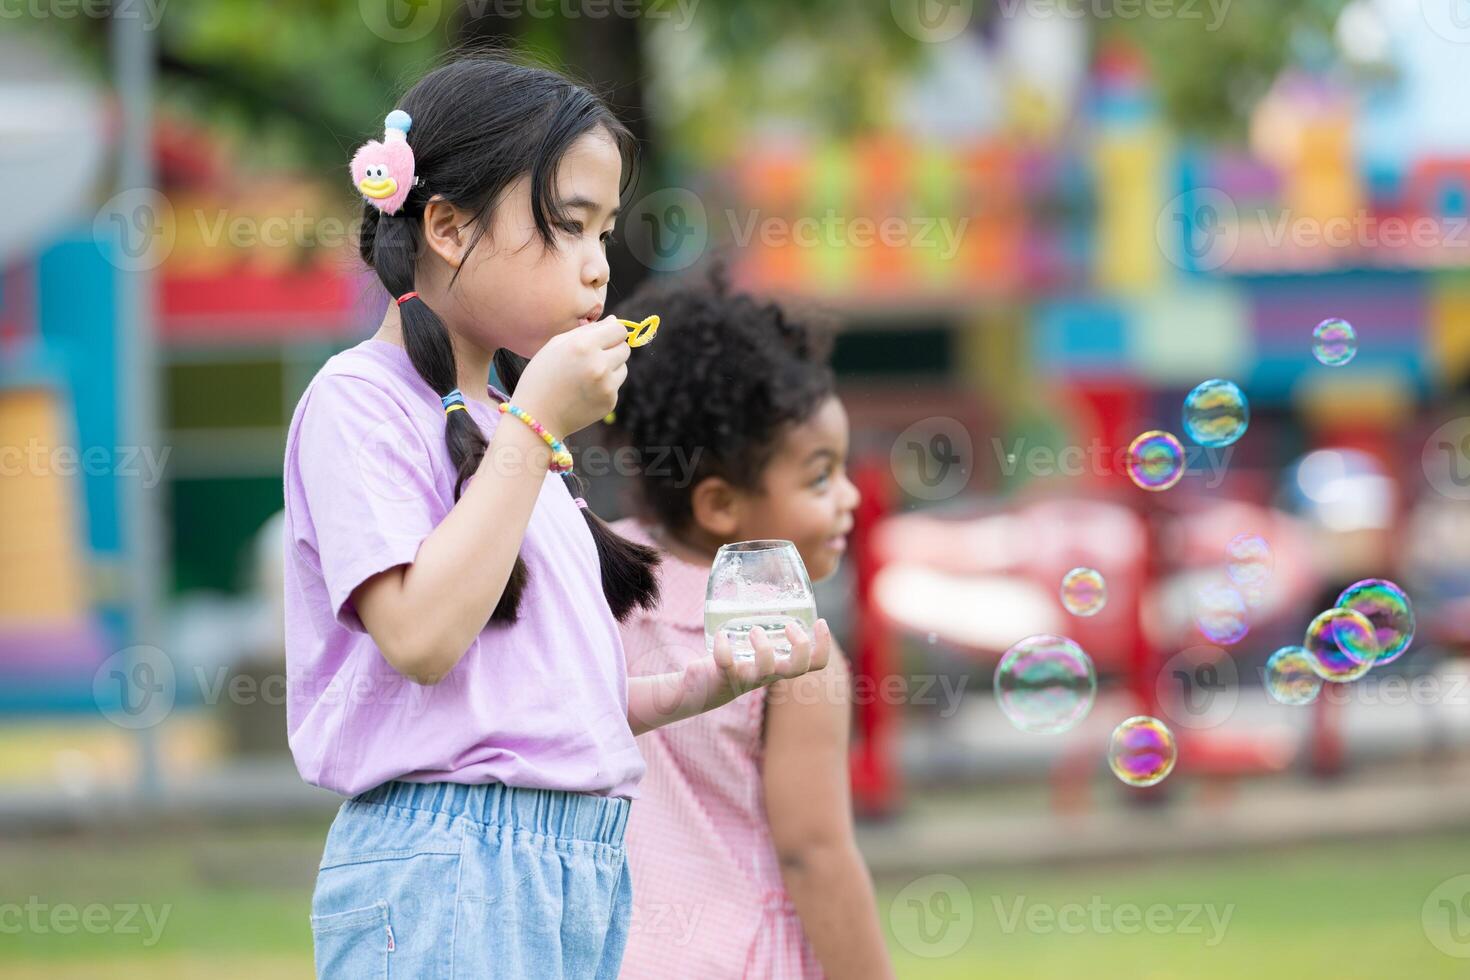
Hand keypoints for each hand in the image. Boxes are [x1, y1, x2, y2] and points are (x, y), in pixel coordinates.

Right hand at [510, 315, 629, 437]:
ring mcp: (606, 385)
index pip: (619, 329)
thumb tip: (615, 321)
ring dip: (611, 367)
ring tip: (586, 375)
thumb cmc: (542, 375)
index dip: (613, 332)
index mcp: (583, 345)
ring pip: (623, 367)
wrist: (537, 416)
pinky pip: (616, 386)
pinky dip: (605, 386)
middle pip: (625, 348)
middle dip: (613, 349)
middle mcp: (598, 364)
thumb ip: (588, 330)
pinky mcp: (610, 402)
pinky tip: (585, 391)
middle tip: (593, 357)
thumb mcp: (556, 345)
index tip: (604, 337)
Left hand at [680, 619, 832, 715]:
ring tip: (754, 630)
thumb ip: (765, 622)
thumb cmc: (733, 660)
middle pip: (799, 669)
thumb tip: (769, 583)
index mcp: (781, 664)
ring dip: (764, 646)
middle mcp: (768, 674)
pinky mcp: (724, 676)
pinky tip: (721, 635)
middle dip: (801, 645)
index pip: (815, 663)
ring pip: (767, 669)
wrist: (702, 689)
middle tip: (788, 626)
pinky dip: (723, 647)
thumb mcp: (754, 644)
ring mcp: (747, 677)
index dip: (824, 645)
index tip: (820, 621)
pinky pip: (727, 664)